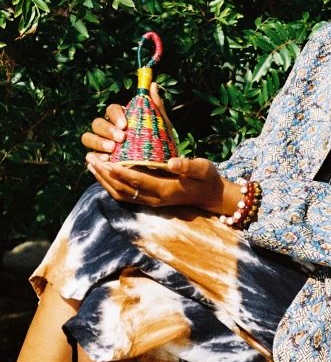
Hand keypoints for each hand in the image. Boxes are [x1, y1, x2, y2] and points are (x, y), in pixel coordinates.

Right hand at [81, 82, 170, 161]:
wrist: (157, 166)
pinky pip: (90, 155)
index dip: (115, 115)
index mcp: (120, 118)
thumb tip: (153, 85)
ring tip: (112, 150)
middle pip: (97, 123)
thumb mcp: (160, 125)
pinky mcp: (98, 158)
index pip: (111, 109)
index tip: (125, 125)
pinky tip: (106, 161)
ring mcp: (100, 143)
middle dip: (107, 130)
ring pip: (88, 137)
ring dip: (98, 142)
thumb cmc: (158, 143)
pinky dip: (95, 157)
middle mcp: (107, 129)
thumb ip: (155, 106)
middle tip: (120, 139)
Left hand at [85, 153, 238, 213]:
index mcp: (167, 190)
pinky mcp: (148, 201)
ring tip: (91, 164)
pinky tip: (102, 173)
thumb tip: (171, 161)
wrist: (209, 195)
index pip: (138, 181)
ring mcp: (150, 202)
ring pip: (120, 194)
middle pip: (123, 189)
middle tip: (91, 159)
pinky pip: (124, 195)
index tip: (106, 161)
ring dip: (103, 181)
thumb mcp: (203, 168)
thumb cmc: (206, 177)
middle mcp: (155, 199)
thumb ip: (188, 165)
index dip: (121, 172)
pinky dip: (110, 185)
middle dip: (105, 175)